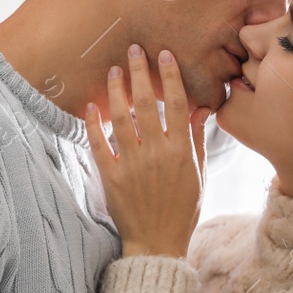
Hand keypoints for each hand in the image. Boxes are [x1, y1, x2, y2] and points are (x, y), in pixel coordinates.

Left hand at [84, 45, 209, 259]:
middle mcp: (156, 155)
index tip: (164, 54)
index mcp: (180, 152)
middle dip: (139, 73)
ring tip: (113, 70)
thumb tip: (201, 108)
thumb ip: (196, 139)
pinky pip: (99, 146)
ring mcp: (132, 166)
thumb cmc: (182, 209)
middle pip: (146, 104)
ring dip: (116, 91)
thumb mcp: (198, 175)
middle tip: (133, 50)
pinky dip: (94, 125)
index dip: (169, 77)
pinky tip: (91, 106)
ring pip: (121, 119)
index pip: (175, 104)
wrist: (158, 243)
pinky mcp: (111, 178)